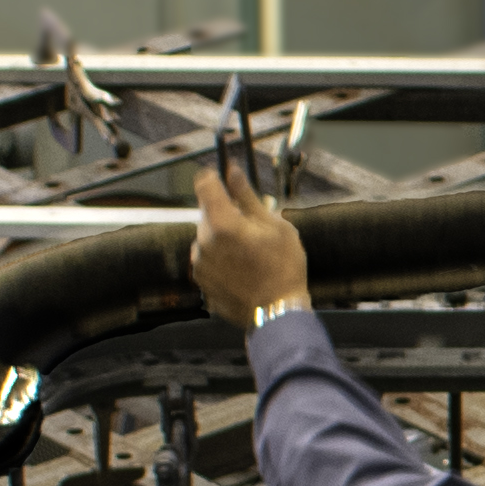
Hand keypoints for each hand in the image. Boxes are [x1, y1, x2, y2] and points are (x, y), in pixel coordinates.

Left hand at [191, 160, 309, 325]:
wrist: (278, 313)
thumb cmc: (284, 269)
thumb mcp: (276, 226)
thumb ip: (248, 197)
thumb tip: (233, 172)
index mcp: (222, 224)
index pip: (205, 186)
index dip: (213, 178)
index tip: (221, 178)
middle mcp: (204, 242)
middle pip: (208, 214)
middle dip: (226, 215)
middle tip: (253, 229)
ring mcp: (200, 264)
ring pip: (207, 238)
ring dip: (222, 238)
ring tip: (250, 255)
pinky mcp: (201, 281)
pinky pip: (208, 260)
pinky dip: (220, 259)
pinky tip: (242, 269)